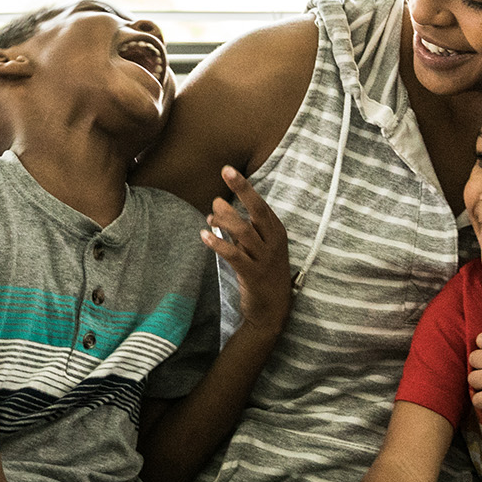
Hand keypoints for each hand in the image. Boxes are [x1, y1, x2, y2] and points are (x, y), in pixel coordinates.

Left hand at [203, 166, 291, 329]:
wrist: (272, 311)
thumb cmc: (263, 275)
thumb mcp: (257, 248)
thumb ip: (239, 229)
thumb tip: (215, 209)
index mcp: (277, 233)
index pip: (261, 205)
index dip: (245, 187)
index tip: (228, 171)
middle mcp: (273, 243)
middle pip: (257, 211)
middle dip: (242, 190)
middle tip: (225, 173)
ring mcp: (264, 259)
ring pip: (244, 232)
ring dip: (225, 219)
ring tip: (210, 214)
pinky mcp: (253, 275)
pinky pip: (234, 255)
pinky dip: (218, 244)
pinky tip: (204, 236)